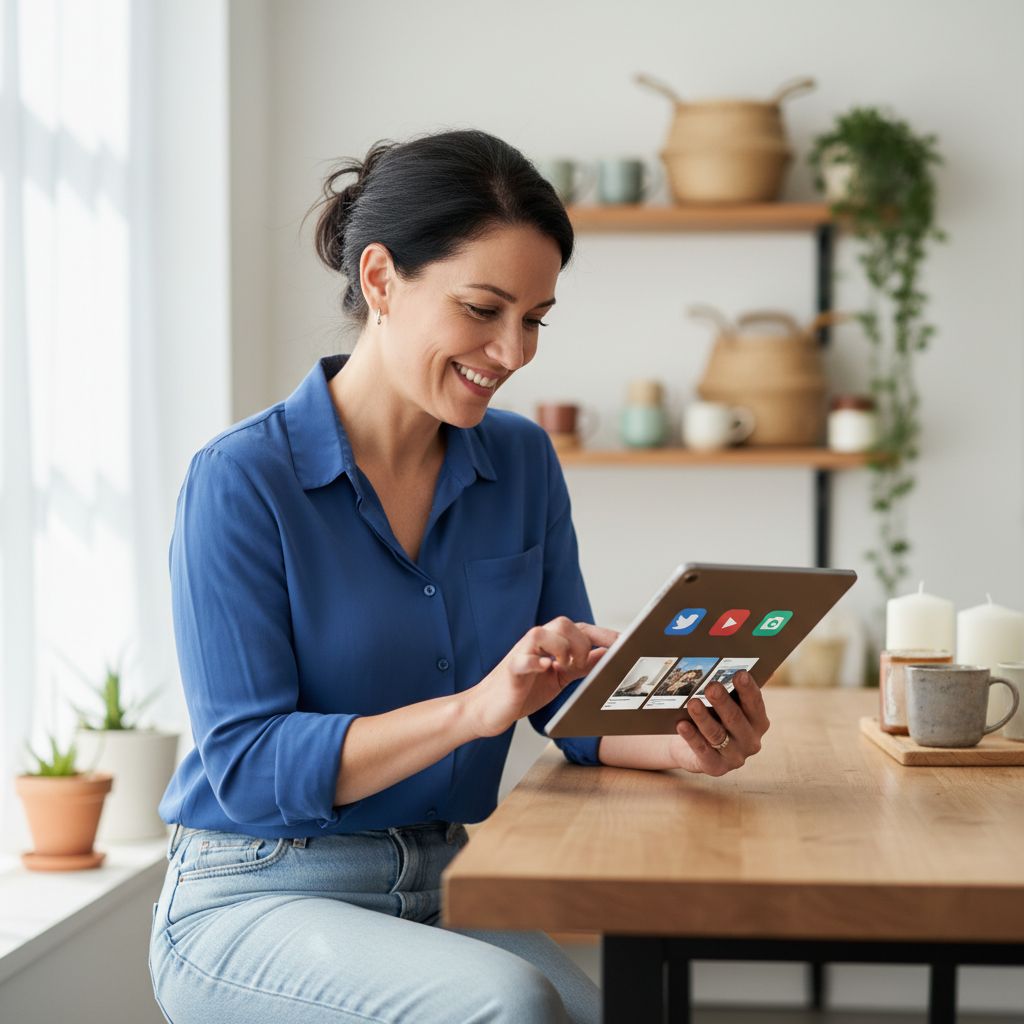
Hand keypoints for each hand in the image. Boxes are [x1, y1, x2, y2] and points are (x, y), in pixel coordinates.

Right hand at [464, 618, 618, 737]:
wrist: (490, 709)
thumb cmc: (524, 691)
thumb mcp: (560, 677)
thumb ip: (581, 664)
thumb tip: (606, 653)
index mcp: (551, 643)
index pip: (580, 629)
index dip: (603, 633)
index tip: (625, 642)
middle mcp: (536, 643)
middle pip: (563, 623)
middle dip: (582, 641)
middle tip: (583, 663)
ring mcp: (522, 653)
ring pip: (543, 633)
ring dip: (561, 647)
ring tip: (565, 666)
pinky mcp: (511, 670)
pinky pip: (524, 659)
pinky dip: (536, 661)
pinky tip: (546, 668)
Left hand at [668, 672, 769, 775]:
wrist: (693, 747)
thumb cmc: (715, 717)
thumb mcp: (728, 703)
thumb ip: (738, 687)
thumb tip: (754, 663)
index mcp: (758, 721)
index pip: (755, 703)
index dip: (748, 689)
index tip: (739, 673)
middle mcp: (751, 741)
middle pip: (735, 719)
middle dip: (723, 701)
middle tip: (711, 686)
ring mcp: (735, 757)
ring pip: (717, 735)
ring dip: (704, 718)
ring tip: (692, 702)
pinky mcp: (715, 768)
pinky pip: (702, 751)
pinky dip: (691, 737)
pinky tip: (681, 724)